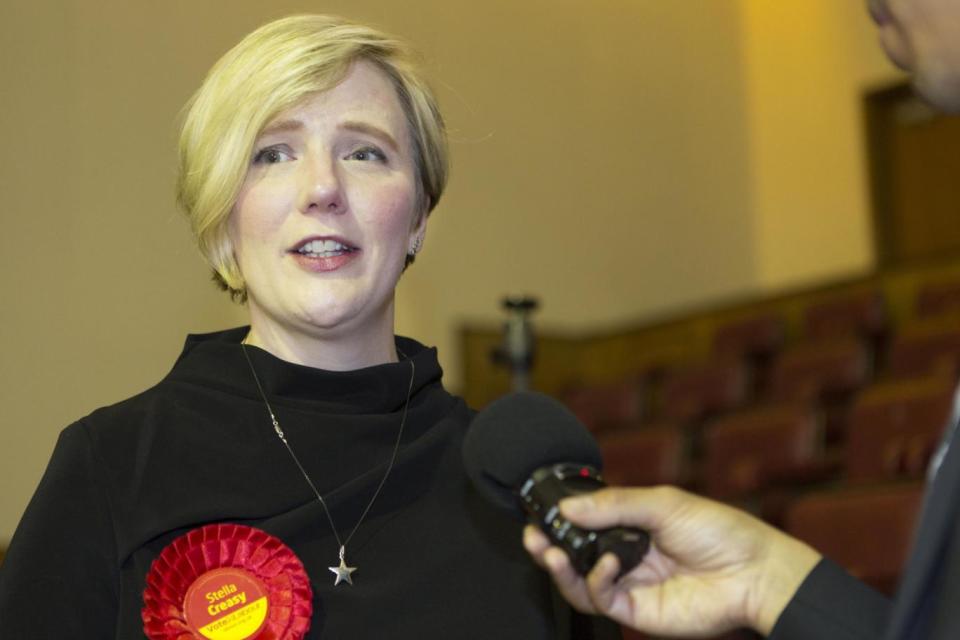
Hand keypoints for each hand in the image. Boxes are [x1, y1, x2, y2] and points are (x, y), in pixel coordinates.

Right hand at [523, 486, 820, 635]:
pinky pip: (602, 601)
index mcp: (633, 527)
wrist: (754, 572)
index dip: (561, 521)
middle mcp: (627, 558)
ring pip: (580, 583)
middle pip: (575, 556)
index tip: (541, 513)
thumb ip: (613, 505)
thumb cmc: (719, 531)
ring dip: (560, 568)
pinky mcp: (638, 612)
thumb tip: (568, 507)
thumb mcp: (662, 503)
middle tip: (532, 535)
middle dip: (547, 547)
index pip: (586, 525)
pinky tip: (605, 567)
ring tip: (549, 552)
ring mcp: (632, 586)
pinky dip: (595, 583)